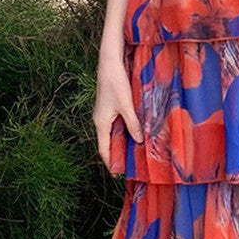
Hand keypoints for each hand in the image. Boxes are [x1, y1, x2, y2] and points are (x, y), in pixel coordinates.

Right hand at [93, 51, 143, 171]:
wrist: (109, 63)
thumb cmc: (116, 83)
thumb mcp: (127, 105)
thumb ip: (133, 124)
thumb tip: (138, 141)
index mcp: (101, 123)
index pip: (104, 149)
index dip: (110, 162)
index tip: (117, 175)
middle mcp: (100, 120)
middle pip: (108, 143)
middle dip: (117, 155)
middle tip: (130, 166)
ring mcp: (104, 113)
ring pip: (113, 134)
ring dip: (122, 143)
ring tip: (134, 153)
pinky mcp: (110, 106)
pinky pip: (116, 125)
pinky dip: (124, 132)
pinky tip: (135, 134)